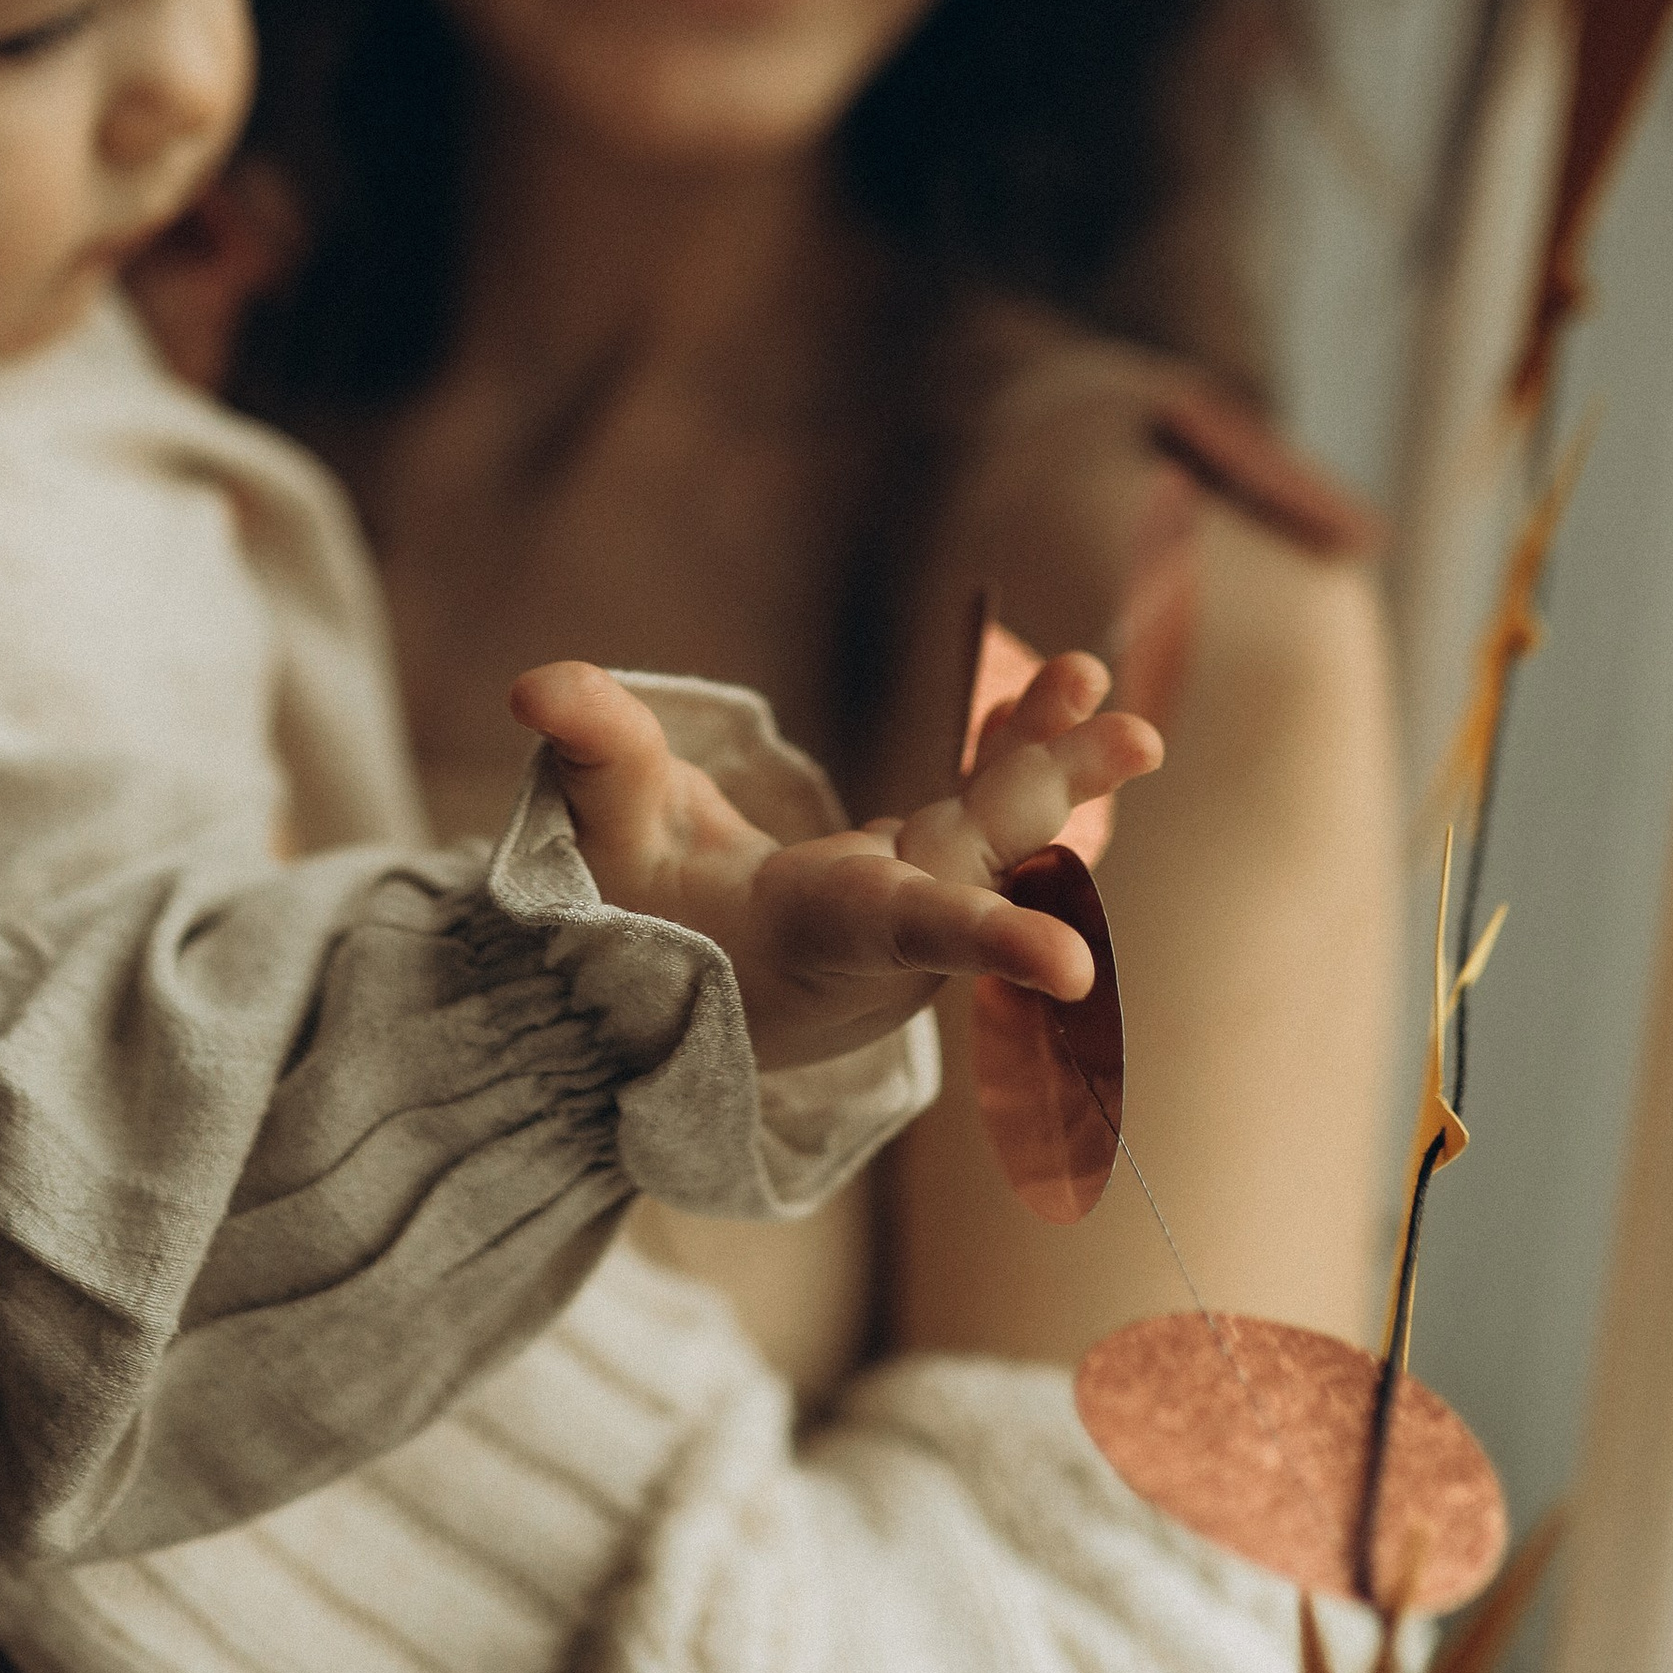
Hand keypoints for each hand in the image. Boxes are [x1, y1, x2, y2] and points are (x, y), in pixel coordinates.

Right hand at [510, 652, 1159, 1070]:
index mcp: (818, 933)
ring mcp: (915, 907)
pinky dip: (1021, 750)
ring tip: (1102, 689)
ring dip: (1054, 762)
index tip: (1079, 971)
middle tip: (1135, 734)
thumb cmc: (635, 926)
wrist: (675, 991)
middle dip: (1053, 794)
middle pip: (983, 861)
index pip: (909, 935)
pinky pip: (987, 813)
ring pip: (1001, 836)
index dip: (994, 943)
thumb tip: (537, 681)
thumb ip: (592, 753)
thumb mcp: (601, 841)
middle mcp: (887, 936)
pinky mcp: (926, 877)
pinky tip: (1067, 689)